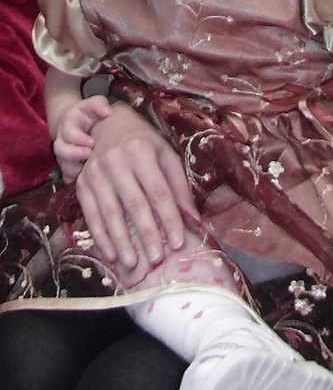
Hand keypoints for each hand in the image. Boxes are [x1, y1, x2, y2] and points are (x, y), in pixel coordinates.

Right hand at [54, 95, 112, 181]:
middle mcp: (62, 141)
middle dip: (75, 154)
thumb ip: (99, 104)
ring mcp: (64, 156)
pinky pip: (69, 179)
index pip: (68, 132)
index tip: (92, 142)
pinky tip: (90, 183)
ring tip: (90, 169)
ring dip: (76, 169)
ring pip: (64, 166)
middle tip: (90, 155)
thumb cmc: (90, 116)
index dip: (78, 138)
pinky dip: (77, 182)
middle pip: (61, 150)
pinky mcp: (68, 169)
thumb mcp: (93, 105)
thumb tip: (107, 110)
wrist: (79, 126)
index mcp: (68, 125)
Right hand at [74, 103, 196, 270]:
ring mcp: (95, 173)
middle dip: (146, 234)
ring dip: (121, 241)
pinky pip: (91, 214)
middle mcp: (115, 161)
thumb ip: (179, 187)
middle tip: (156, 259)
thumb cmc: (144, 143)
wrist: (107, 126)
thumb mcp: (166, 156)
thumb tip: (193, 220)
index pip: (158, 192)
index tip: (178, 243)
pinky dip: (101, 237)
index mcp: (141, 151)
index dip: (169, 219)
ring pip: (110, 213)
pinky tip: (111, 254)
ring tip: (133, 263)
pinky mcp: (82, 184)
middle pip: (134, 205)